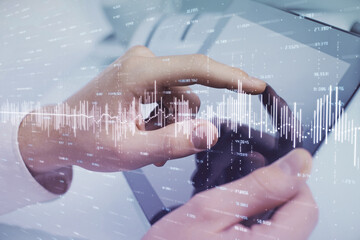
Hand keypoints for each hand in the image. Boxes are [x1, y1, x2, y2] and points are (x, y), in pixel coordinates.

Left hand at [18, 46, 265, 192]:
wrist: (60, 133)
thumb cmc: (86, 140)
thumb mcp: (130, 151)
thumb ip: (172, 143)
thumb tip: (211, 132)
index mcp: (138, 73)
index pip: (197, 68)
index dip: (231, 76)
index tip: (255, 85)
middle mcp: (142, 62)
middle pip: (188, 90)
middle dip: (183, 122)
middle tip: (162, 146)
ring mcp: (141, 67)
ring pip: (180, 98)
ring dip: (172, 124)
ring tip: (148, 143)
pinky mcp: (141, 75)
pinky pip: (169, 97)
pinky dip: (165, 119)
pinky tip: (147, 133)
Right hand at [144, 149, 317, 239]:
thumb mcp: (212, 209)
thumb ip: (259, 186)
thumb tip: (297, 164)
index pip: (307, 207)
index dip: (289, 181)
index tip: (267, 171)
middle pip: (296, 218)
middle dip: (271, 196)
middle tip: (239, 191)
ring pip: (281, 226)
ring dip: (260, 209)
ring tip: (231, 209)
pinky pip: (267, 236)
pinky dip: (253, 223)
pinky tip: (232, 222)